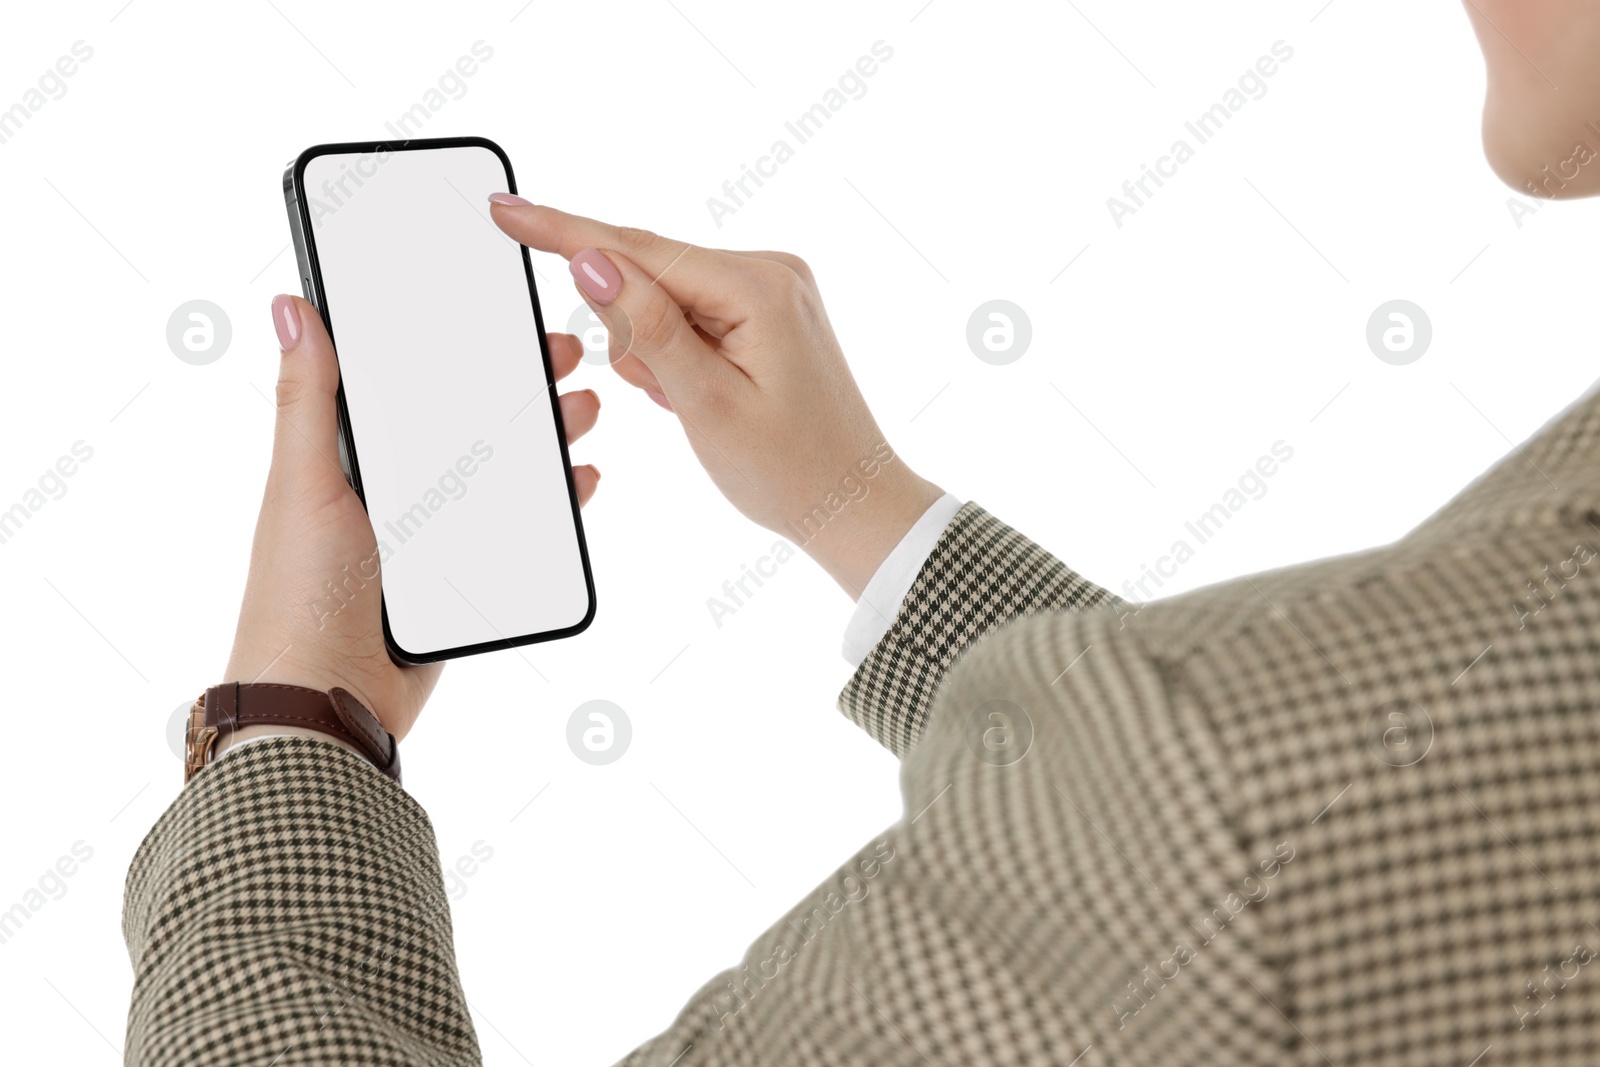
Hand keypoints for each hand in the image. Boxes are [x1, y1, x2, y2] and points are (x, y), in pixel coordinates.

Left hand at [221, 295, 600, 742]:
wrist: (328, 703)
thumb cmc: (298, 595)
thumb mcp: (303, 486)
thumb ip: (307, 400)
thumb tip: (290, 307)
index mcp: (350, 459)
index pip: (414, 384)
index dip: (460, 346)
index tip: (503, 317)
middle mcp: (394, 489)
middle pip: (470, 420)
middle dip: (520, 384)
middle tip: (564, 355)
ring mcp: (434, 534)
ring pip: (503, 469)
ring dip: (547, 436)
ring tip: (584, 410)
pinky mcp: (465, 576)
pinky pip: (520, 527)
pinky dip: (553, 502)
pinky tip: (580, 480)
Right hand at [487, 198, 943, 597]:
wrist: (854, 504)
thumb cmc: (791, 470)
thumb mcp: (705, 405)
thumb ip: (647, 327)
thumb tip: (592, 259)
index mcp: (760, 287)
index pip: (639, 249)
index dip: (564, 232)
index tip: (508, 211)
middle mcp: (771, 270)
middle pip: (649, 272)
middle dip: (633, 334)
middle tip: (667, 397)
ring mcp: (771, 287)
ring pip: (664, 297)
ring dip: (658, 352)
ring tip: (692, 404)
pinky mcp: (766, 309)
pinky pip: (690, 313)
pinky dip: (678, 353)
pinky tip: (702, 392)